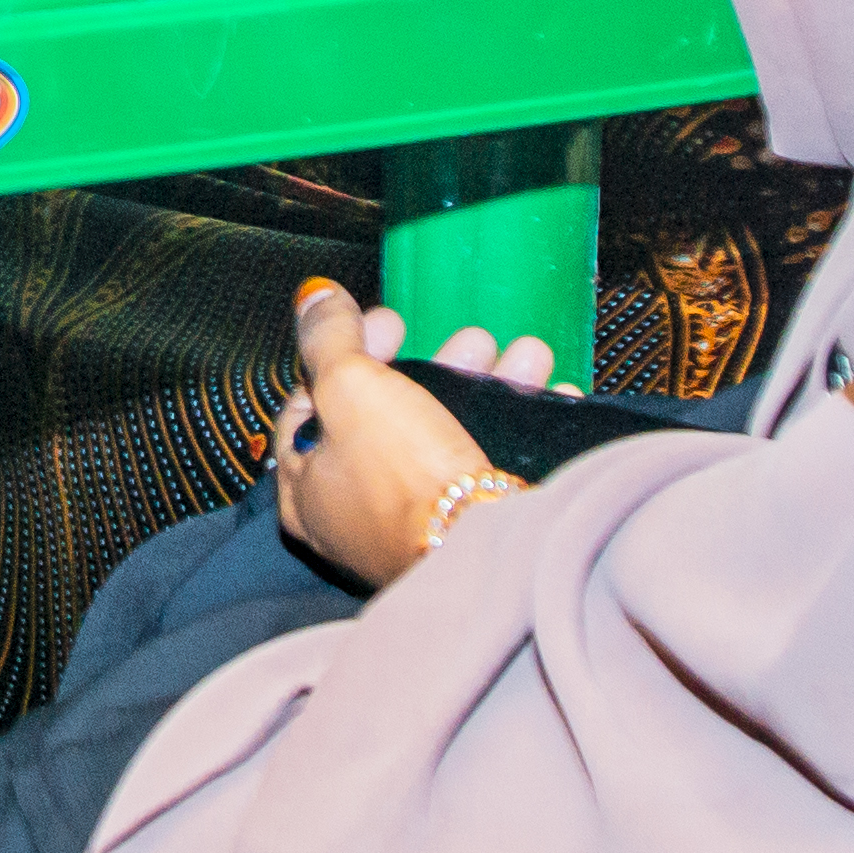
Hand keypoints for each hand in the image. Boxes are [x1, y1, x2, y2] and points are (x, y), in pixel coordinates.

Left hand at [270, 278, 557, 588]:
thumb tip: (312, 297)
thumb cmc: (404, 480)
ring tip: (521, 354)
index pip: (313, 403)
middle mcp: (357, 514)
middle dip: (436, 364)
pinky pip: (492, 463)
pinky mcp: (470, 531)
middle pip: (390, 415)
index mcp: (308, 487)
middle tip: (466, 338)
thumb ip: (328, 339)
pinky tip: (545, 392)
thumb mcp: (352, 388)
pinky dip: (519, 423)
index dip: (348, 352)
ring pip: (447, 434)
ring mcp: (416, 524)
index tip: (387, 322)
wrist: (486, 555)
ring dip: (488, 383)